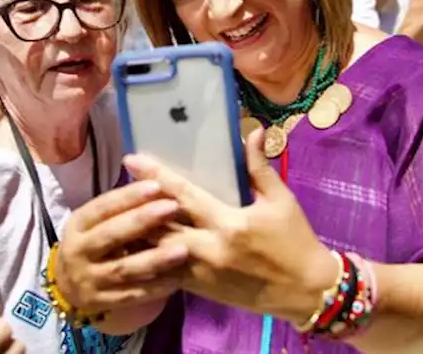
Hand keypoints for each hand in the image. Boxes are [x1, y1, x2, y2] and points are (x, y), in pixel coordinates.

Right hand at [55, 181, 187, 314]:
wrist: (68, 285)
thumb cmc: (93, 243)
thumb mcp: (96, 222)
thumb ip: (120, 206)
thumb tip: (150, 175)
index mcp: (77, 224)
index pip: (102, 207)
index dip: (128, 196)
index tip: (157, 185)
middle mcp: (77, 251)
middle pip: (111, 235)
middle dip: (142, 221)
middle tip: (173, 208)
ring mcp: (87, 280)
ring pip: (123, 269)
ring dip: (154, 259)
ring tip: (183, 249)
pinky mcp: (100, 303)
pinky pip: (130, 296)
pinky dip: (154, 289)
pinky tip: (176, 280)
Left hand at [124, 129, 339, 325]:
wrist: (306, 291)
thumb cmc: (295, 241)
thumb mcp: (281, 201)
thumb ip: (260, 167)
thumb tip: (253, 131)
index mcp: (229, 224)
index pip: (184, 196)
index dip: (156, 176)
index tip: (133, 159)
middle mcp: (209, 249)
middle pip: (160, 226)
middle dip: (135, 205)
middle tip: (116, 185)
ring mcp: (202, 273)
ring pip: (157, 253)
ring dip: (138, 234)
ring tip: (118, 214)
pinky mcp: (201, 290)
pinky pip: (166, 274)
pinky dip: (150, 259)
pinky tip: (135, 246)